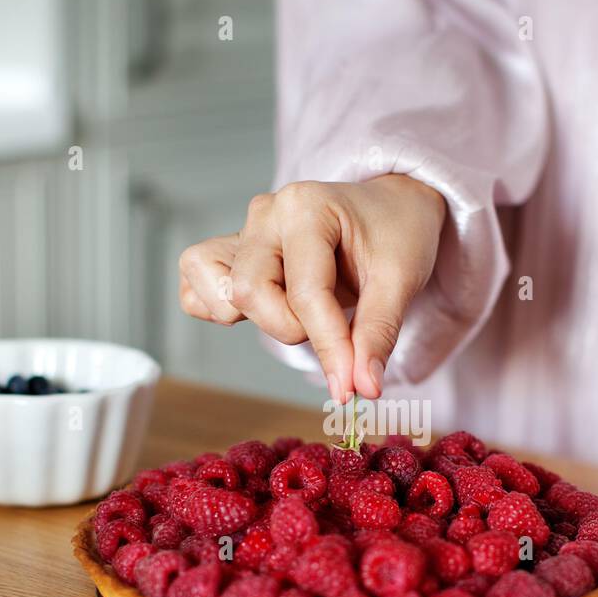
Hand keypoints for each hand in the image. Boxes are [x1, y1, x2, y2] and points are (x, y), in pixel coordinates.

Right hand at [177, 175, 446, 402]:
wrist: (391, 208)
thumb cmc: (396, 235)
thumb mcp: (400, 281)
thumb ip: (377, 334)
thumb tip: (362, 389)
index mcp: (306, 207)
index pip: (305, 293)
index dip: (329, 346)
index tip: (349, 388)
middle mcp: (266, 215)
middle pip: (249, 292)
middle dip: (291, 329)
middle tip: (332, 329)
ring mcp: (244, 233)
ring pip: (219, 293)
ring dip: (257, 319)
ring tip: (298, 312)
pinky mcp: (231, 254)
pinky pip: (197, 288)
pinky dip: (219, 310)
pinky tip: (265, 310)